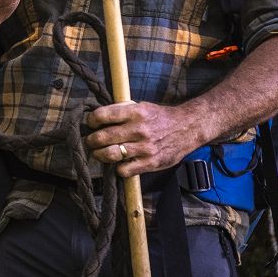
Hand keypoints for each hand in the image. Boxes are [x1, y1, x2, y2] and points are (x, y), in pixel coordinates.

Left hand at [84, 101, 201, 177]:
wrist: (188, 127)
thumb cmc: (160, 117)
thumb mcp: (142, 106)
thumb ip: (122, 110)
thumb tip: (99, 117)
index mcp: (135, 112)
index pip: (103, 115)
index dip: (91, 120)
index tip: (90, 123)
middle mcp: (139, 129)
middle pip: (102, 137)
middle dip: (91, 140)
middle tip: (90, 141)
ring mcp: (144, 147)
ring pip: (110, 154)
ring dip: (99, 155)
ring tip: (98, 153)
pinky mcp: (150, 162)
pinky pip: (124, 170)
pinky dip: (118, 168)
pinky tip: (119, 163)